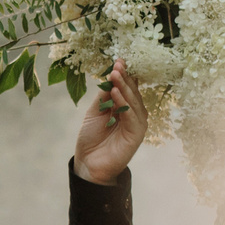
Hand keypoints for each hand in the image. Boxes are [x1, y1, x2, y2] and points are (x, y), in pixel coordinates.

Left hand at [75, 57, 147, 184]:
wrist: (88, 164)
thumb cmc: (92, 139)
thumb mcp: (95, 112)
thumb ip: (104, 97)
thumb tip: (110, 77)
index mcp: (124, 108)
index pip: (127, 87)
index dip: (123, 74)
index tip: (118, 61)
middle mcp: (133, 114)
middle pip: (132, 92)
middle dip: (124, 77)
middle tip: (117, 65)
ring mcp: (136, 124)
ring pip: (134, 102)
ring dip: (125, 87)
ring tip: (115, 75)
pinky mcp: (136, 135)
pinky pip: (132, 117)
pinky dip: (125, 104)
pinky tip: (117, 93)